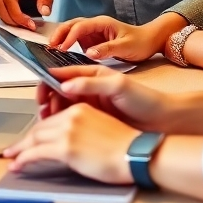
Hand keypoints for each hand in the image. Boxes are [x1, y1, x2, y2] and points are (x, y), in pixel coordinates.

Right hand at [0, 0, 54, 30]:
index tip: (31, 25)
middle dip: (13, 21)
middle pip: (0, 8)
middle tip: (29, 28)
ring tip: (26, 28)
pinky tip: (22, 25)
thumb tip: (45, 12)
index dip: (18, 15)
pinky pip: (2, 14)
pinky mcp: (4, 4)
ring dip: (10, 23)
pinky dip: (10, 22)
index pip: (10, 0)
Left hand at [3, 102, 137, 183]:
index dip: (37, 130)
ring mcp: (67, 131)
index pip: (51, 119)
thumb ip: (83, 128)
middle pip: (40, 128)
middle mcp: (71, 116)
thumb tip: (72, 141)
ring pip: (34, 139)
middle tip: (14, 149)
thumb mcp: (101, 127)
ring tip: (12, 157)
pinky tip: (17, 164)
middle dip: (24, 140)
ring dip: (20, 149)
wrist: (135, 153)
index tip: (29, 138)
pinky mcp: (65, 148)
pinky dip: (23, 159)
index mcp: (80, 108)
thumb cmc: (125, 146)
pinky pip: (36, 153)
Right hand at [35, 65, 177, 129]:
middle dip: (47, 98)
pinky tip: (58, 129)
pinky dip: (61, 122)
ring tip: (48, 120)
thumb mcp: (119, 86)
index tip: (40, 92)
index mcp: (94, 73)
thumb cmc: (145, 99)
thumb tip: (66, 85)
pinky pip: (71, 118)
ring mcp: (91, 103)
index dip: (49, 80)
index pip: (64, 73)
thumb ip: (92, 83)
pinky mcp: (93, 119)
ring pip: (63, 104)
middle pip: (59, 89)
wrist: (162, 121)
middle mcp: (89, 86)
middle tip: (42, 110)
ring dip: (52, 111)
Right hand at [50, 12, 183, 61]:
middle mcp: (95, 25)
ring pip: (72, 31)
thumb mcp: (126, 47)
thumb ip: (107, 49)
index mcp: (102, 23)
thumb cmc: (140, 42)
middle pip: (72, 25)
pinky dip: (67, 44)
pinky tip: (61, 53)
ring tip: (51, 49)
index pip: (81, 27)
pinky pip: (77, 40)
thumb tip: (88, 53)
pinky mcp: (93, 40)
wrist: (150, 41)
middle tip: (49, 46)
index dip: (69, 37)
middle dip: (59, 33)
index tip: (62, 49)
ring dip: (61, 38)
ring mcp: (93, 32)